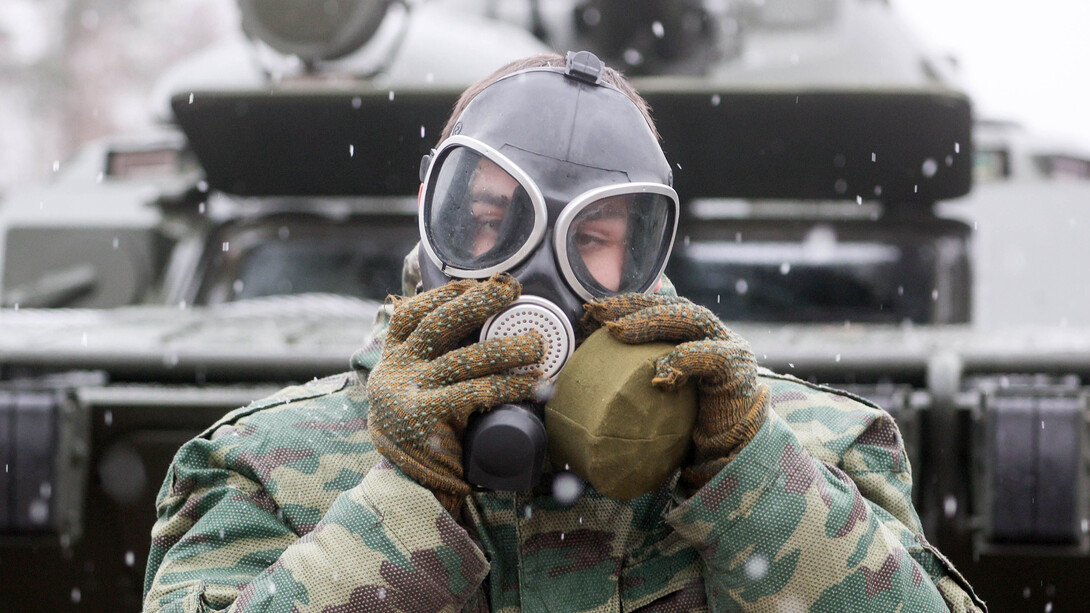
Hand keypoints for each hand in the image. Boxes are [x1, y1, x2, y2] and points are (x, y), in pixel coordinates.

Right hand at [367, 275, 545, 513]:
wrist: (404, 491)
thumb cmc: (420, 436)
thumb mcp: (413, 394)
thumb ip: (430, 366)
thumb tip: (474, 329)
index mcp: (391, 360)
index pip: (410, 315)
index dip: (442, 294)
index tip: (473, 284)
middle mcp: (395, 371)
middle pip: (437, 324)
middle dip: (477, 303)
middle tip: (512, 292)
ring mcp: (409, 393)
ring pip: (464, 358)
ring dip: (506, 347)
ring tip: (537, 344)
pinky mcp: (426, 416)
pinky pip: (475, 391)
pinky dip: (509, 384)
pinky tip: (533, 382)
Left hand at [582, 294, 768, 490]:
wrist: (730, 453)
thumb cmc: (687, 425)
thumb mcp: (656, 394)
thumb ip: (637, 375)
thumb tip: (588, 372)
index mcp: (692, 335)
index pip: (660, 307)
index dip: (627, 304)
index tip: (591, 311)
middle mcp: (712, 334)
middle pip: (672, 306)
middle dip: (633, 306)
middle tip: (597, 313)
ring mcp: (728, 347)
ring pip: (691, 319)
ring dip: (652, 322)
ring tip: (618, 332)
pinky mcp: (737, 370)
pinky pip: (711, 356)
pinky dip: (684, 360)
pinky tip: (660, 373)